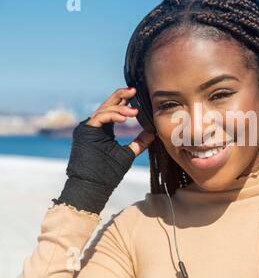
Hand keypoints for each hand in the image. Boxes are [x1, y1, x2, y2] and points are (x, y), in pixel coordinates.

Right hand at [56, 87, 154, 213]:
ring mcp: (88, 128)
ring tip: (135, 112)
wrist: (92, 187)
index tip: (138, 96)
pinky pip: (100, 117)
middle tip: (135, 90)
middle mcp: (95, 126)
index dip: (125, 101)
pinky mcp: (85, 131)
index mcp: (103, 129)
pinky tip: (126, 117)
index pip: (114, 109)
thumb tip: (153, 132)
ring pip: (104, 108)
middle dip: (121, 95)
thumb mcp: (128, 153)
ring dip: (121, 108)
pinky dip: (113, 115)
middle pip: (108, 104)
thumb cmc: (108, 174)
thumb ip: (139, 142)